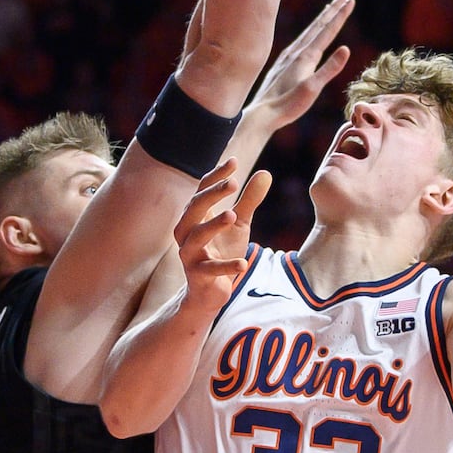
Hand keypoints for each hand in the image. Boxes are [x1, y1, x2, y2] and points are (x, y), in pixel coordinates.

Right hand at [174, 160, 272, 311]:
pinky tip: (243, 263)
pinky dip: (226, 266)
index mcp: (196, 217)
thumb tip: (265, 173)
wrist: (211, 290)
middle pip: (194, 208)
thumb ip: (249, 200)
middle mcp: (187, 233)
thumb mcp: (239, 224)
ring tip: (233, 215)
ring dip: (214, 225)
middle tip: (233, 183)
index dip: (216, 176)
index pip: (202, 190)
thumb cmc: (222, 251)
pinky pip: (210, 269)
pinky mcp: (198, 276)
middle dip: (212, 195)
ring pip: (197, 236)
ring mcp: (190, 255)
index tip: (233, 162)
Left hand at [245, 0, 354, 129]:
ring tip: (330, 7)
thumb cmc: (288, 104)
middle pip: (318, 25)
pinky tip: (309, 34)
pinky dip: (310, 31)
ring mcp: (288, 56)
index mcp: (306, 56)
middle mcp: (296, 51)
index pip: (327, 30)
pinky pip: (301, 40)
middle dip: (333, 10)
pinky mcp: (283, 63)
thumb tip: (346, 48)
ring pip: (309, 31)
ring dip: (322, 18)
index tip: (351, 0)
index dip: (340, 15)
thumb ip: (329, 69)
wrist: (260, 113)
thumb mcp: (312, 89)